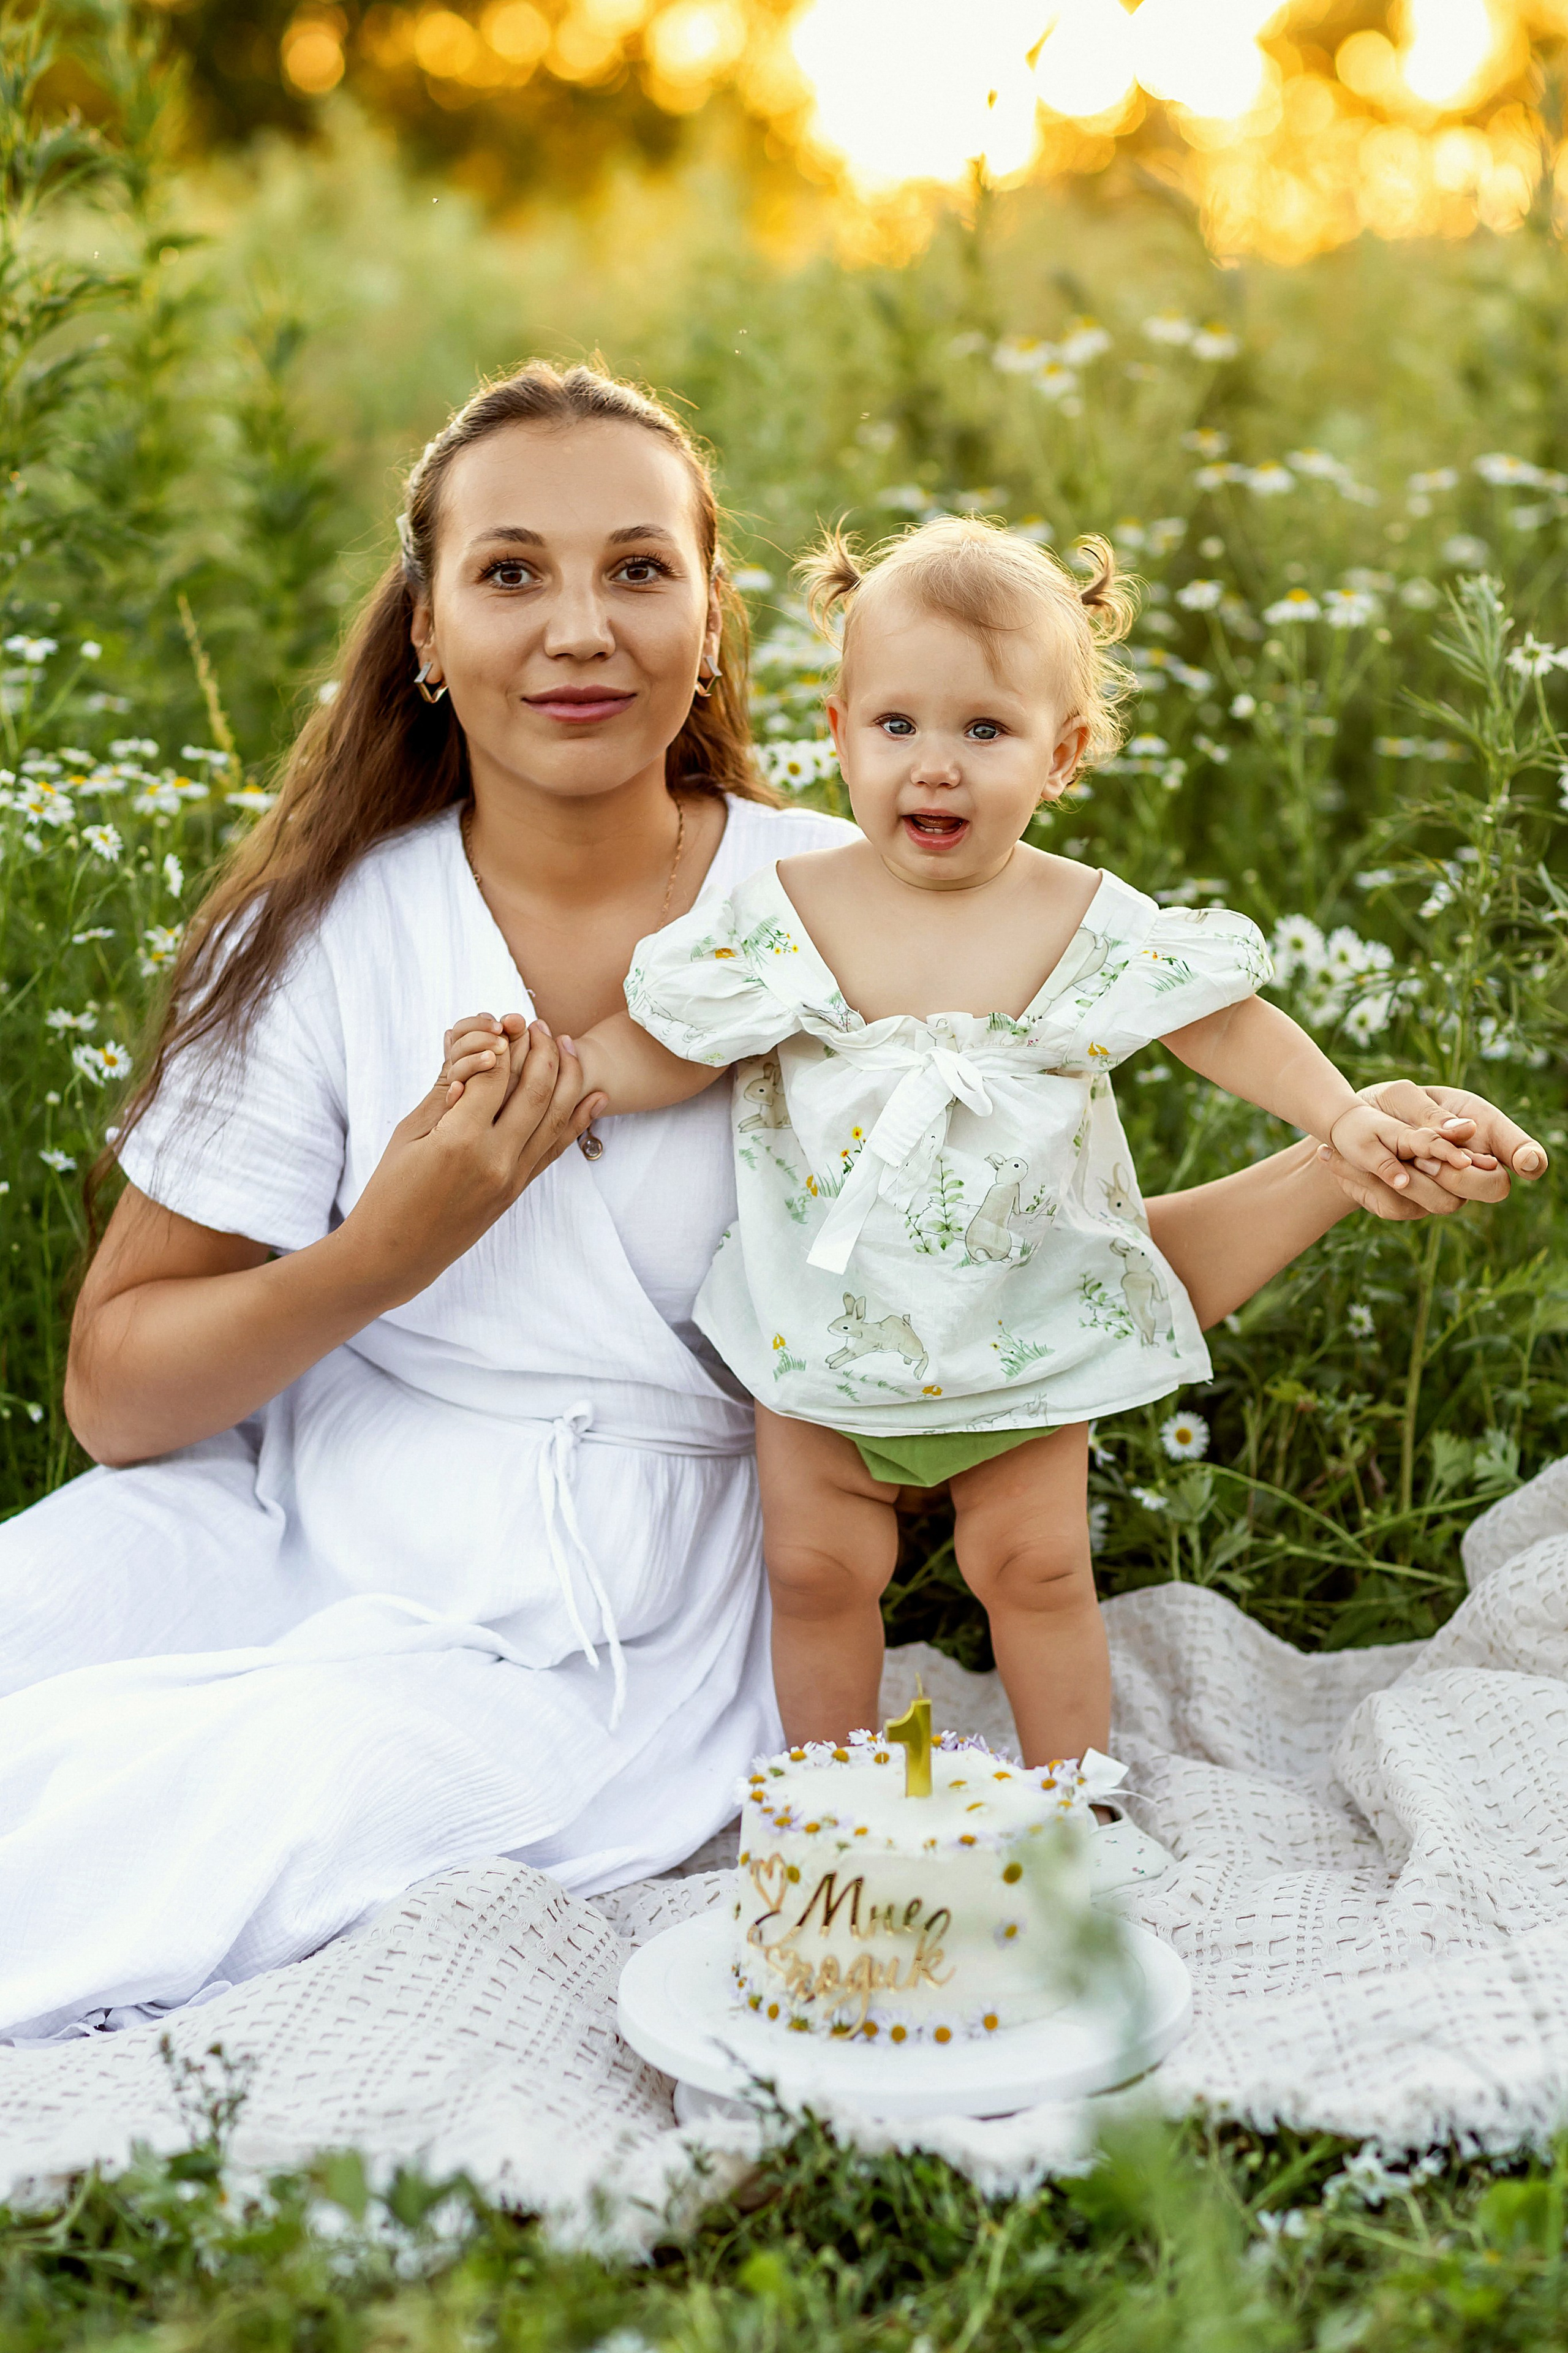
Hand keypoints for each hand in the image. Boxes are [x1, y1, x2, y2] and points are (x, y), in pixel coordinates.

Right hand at [339, 1020, 606, 1303]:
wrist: (395, 1255)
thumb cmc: (389, 1191)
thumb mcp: (408, 1135)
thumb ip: (445, 1093)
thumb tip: (475, 1054)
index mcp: (459, 1140)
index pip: (494, 1074)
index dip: (501, 1042)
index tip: (503, 1021)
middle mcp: (495, 1159)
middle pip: (534, 1089)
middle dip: (540, 1049)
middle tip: (539, 1024)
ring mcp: (512, 1178)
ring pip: (555, 1116)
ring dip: (566, 1075)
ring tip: (567, 1044)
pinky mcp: (518, 1191)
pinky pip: (556, 1148)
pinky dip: (578, 1119)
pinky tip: (595, 1095)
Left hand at [1317, 1080, 1547, 1221]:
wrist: (1346, 1131)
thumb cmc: (1387, 1106)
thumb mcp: (1402, 1096)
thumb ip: (1429, 1113)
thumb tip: (1464, 1131)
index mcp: (1479, 1132)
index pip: (1520, 1152)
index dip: (1529, 1157)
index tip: (1529, 1162)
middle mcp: (1469, 1169)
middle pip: (1492, 1188)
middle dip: (1459, 1172)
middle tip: (1422, 1153)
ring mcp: (1443, 1193)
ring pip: (1444, 1202)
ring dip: (1413, 1179)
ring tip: (1384, 1155)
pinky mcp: (1407, 1208)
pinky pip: (1395, 1206)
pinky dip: (1364, 1181)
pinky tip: (1331, 1158)